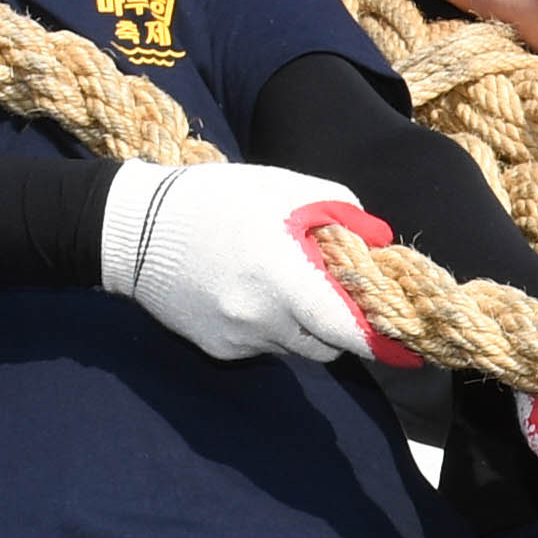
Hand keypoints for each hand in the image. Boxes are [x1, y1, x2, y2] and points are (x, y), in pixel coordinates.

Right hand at [99, 162, 398, 365]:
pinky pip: (262, 345)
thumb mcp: (282, 187)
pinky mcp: (219, 350)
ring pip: (295, 346)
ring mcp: (239, 340)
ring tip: (275, 278)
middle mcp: (262, 319)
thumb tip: (377, 239)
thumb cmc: (215, 199)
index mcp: (283, 278)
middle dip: (336, 322)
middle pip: (326, 343)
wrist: (133, 230)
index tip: (404, 343)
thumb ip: (339, 209)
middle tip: (328, 287)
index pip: (346, 329)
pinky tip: (243, 290)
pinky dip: (268, 325)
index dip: (379, 338)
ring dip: (300, 322)